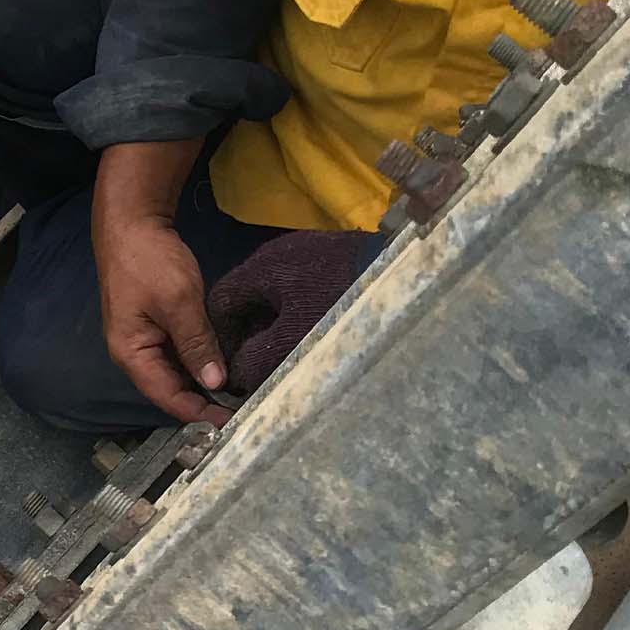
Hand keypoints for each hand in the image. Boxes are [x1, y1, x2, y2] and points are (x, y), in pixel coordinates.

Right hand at [94, 211, 229, 425]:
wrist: (132, 221)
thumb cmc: (148, 261)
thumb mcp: (178, 302)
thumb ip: (197, 344)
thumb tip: (214, 383)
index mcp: (131, 353)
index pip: (167, 397)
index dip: (199, 413)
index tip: (233, 422)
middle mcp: (133, 352)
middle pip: (170, 389)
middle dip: (203, 402)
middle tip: (243, 410)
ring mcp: (144, 338)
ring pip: (176, 372)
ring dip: (203, 382)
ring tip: (238, 392)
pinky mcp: (155, 324)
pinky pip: (178, 353)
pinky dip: (199, 361)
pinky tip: (223, 364)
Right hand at [207, 230, 373, 392]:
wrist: (410, 274)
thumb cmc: (340, 307)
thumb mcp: (293, 342)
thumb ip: (256, 360)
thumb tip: (238, 376)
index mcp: (261, 267)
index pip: (221, 303)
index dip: (220, 339)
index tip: (230, 367)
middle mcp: (280, 253)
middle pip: (251, 300)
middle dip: (252, 336)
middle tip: (261, 367)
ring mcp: (312, 252)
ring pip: (280, 297)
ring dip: (280, 327)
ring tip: (292, 356)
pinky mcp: (339, 258)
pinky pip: (308, 291)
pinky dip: (305, 315)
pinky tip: (321, 336)